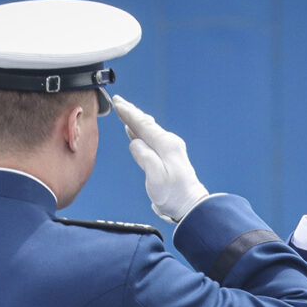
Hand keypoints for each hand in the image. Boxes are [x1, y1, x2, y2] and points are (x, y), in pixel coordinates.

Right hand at [113, 95, 208, 222]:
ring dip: (135, 120)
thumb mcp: (156, 176)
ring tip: (124, 111)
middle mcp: (169, 143)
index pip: (144, 125)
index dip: (129, 113)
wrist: (188, 205)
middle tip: (118, 101)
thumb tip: (134, 142)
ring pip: (148, 130)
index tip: (117, 103)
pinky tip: (133, 131)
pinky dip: (140, 132)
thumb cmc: (173, 194)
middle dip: (131, 112)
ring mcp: (169, 150)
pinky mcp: (166, 158)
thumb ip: (145, 156)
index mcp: (166, 145)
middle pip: (146, 124)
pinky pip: (150, 139)